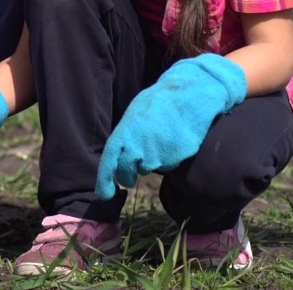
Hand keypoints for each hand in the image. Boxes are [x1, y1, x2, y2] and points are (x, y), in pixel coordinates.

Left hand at [95, 54, 246, 199]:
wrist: (188, 97)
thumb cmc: (158, 103)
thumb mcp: (134, 114)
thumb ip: (125, 135)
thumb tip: (120, 154)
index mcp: (124, 134)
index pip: (109, 162)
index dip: (104, 180)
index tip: (104, 195)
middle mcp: (138, 148)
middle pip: (127, 173)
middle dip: (127, 177)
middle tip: (130, 176)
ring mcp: (158, 156)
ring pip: (149, 169)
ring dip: (149, 162)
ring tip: (157, 141)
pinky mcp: (176, 160)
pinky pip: (168, 165)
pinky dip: (167, 158)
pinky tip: (171, 141)